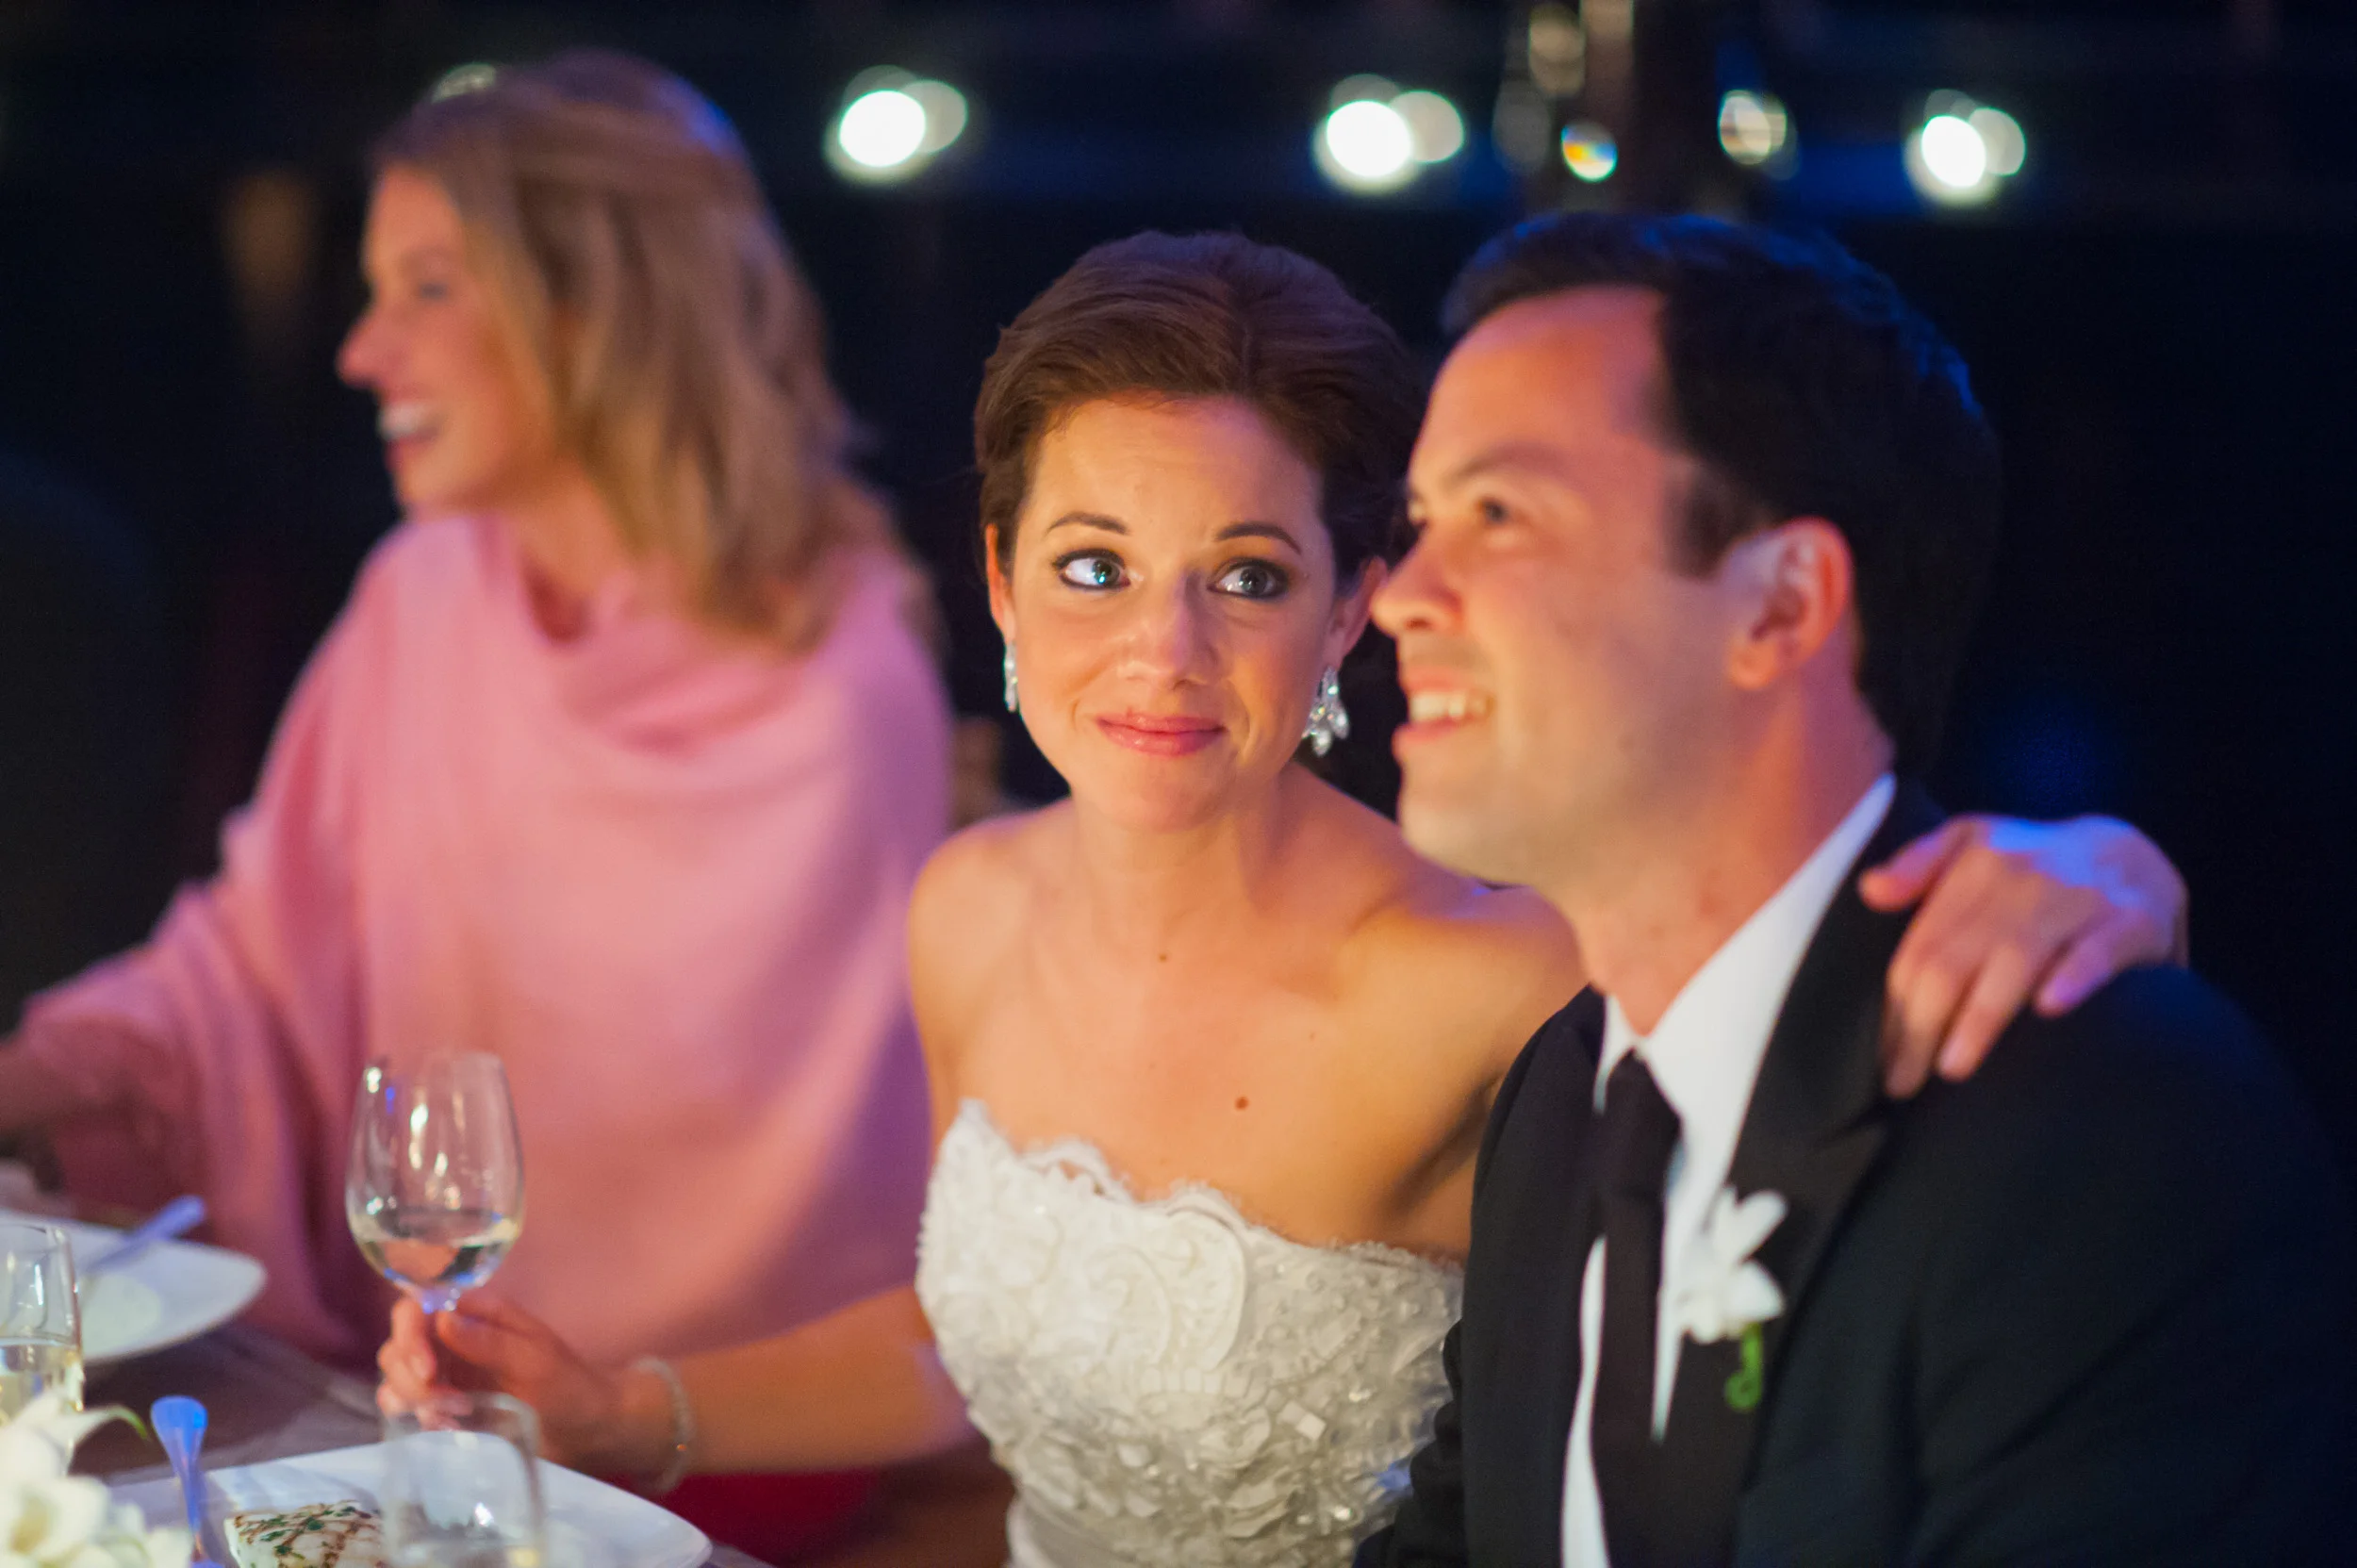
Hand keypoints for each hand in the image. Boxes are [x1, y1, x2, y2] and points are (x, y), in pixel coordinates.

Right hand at [376, 1296, 668, 1476]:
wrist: (584, 1428)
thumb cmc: (568, 1383)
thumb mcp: (535, 1359)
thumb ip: (490, 1340)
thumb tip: (441, 1320)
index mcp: (475, 1313)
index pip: (416, 1308)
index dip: (409, 1335)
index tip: (428, 1370)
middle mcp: (452, 1339)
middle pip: (397, 1344)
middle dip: (408, 1374)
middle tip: (442, 1401)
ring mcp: (446, 1373)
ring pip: (396, 1376)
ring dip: (409, 1397)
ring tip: (449, 1417)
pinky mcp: (444, 1406)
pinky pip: (406, 1407)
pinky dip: (413, 1417)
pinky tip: (444, 1428)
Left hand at [1860, 814, 2186, 1096]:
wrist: (2129, 852)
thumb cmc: (2029, 863)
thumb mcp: (1970, 841)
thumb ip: (1917, 864)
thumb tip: (1869, 890)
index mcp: (1974, 863)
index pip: (1921, 947)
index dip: (1895, 1006)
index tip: (1880, 1058)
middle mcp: (2021, 878)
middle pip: (1955, 960)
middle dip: (1923, 1026)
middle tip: (1904, 1081)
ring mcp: (2077, 898)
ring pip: (2015, 960)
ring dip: (1980, 1016)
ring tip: (1953, 1067)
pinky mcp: (2131, 920)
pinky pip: (2097, 952)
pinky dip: (2073, 978)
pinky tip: (2047, 1009)